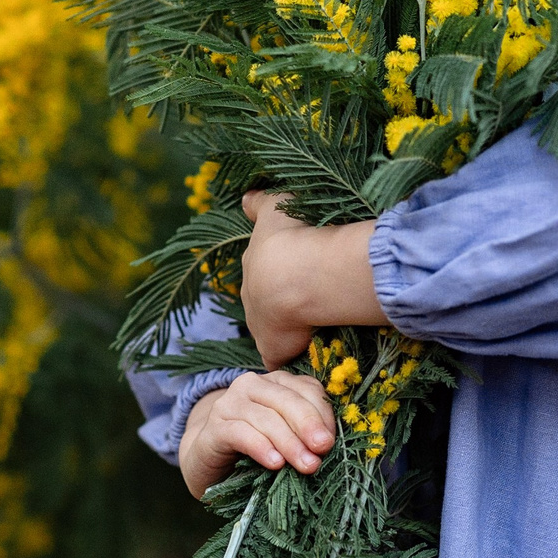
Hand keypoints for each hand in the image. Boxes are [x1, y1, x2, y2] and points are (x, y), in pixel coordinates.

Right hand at [179, 371, 335, 499]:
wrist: (211, 463)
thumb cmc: (257, 450)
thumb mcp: (286, 438)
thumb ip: (305, 433)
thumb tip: (327, 444)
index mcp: (277, 383)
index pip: (306, 388)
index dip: (322, 414)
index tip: (332, 442)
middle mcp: (252, 385)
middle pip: (287, 401)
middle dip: (308, 426)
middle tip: (323, 449)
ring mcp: (229, 403)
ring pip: (266, 418)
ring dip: (289, 443)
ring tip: (306, 465)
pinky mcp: (214, 427)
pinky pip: (240, 433)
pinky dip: (261, 447)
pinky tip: (275, 462)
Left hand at [239, 191, 385, 367]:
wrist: (293, 276)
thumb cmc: (287, 236)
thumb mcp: (273, 208)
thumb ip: (259, 203)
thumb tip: (244, 198)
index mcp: (254, 266)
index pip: (261, 272)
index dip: (275, 273)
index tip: (290, 274)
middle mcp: (251, 298)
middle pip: (264, 303)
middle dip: (279, 303)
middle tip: (307, 301)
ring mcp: (260, 326)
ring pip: (272, 330)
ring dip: (287, 331)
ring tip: (313, 329)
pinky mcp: (273, 349)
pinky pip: (279, 357)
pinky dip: (290, 358)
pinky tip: (308, 357)